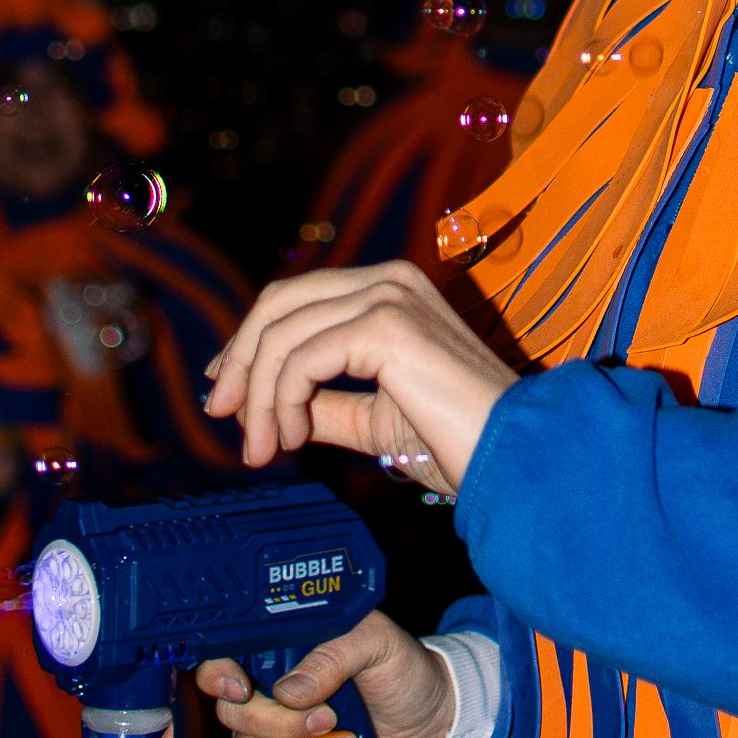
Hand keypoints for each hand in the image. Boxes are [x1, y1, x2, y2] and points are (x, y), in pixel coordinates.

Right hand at [190, 608, 454, 737]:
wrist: (432, 719)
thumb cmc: (401, 668)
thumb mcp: (376, 642)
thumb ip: (334, 655)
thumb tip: (289, 693)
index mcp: (281, 651)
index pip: (221, 661)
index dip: (217, 677)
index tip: (242, 689)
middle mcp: (269, 693)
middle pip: (234, 718)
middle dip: (281, 725)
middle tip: (331, 716)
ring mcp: (278, 735)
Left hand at [203, 260, 513, 490]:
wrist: (513, 457)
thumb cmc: (462, 442)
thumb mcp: (377, 419)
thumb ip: (326, 406)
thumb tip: (271, 411)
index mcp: (391, 291)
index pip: (298, 298)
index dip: (251, 342)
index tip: (229, 396)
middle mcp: (389, 280)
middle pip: (280, 301)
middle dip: (242, 361)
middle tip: (224, 417)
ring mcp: (389, 296)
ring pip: (283, 333)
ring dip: (261, 398)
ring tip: (265, 449)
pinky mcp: (386, 325)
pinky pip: (301, 358)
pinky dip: (282, 401)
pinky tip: (292, 439)